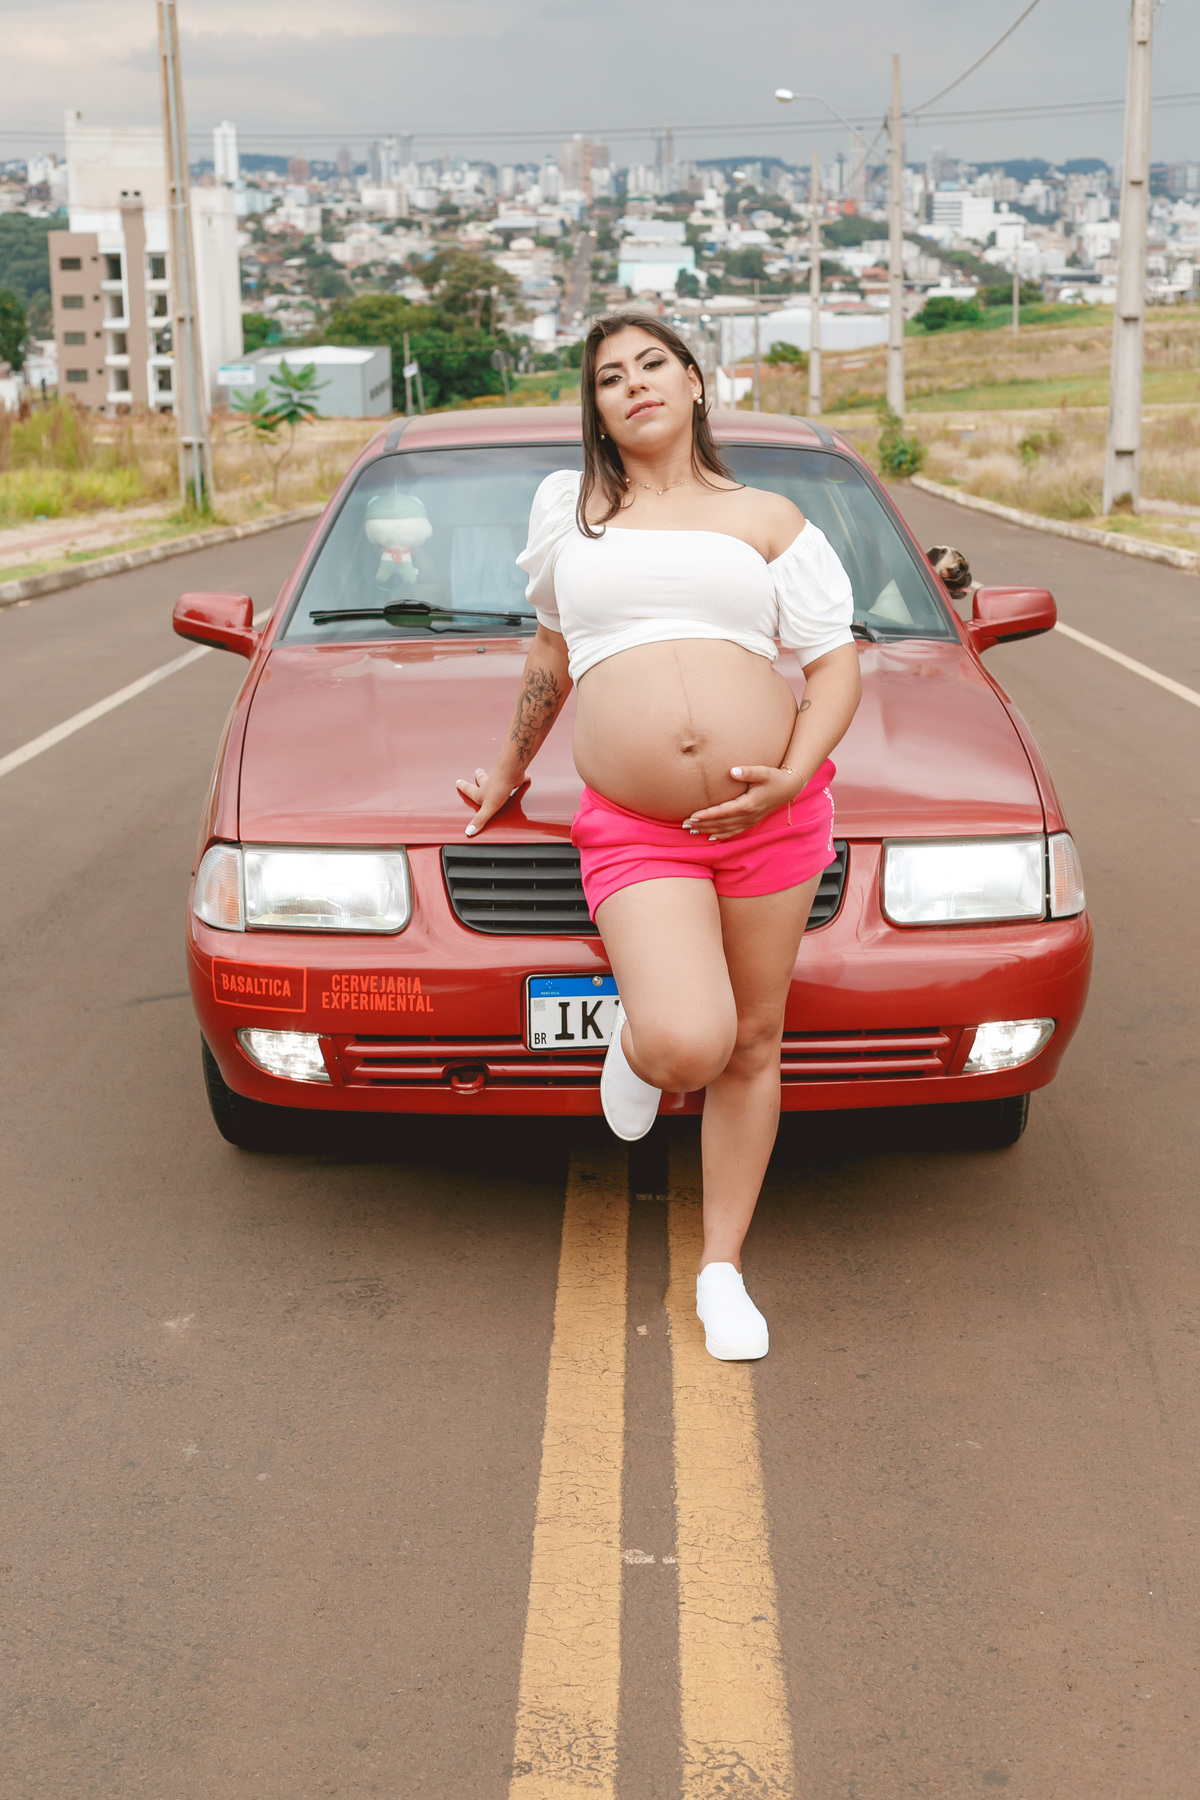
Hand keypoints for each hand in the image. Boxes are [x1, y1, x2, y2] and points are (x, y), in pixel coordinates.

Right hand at [456, 766, 524, 835]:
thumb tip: (469, 831)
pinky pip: (517, 779)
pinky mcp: (512, 778)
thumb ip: (479, 820)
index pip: (469, 790)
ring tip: (494, 774)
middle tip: (477, 772)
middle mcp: (489, 785)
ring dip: (494, 776)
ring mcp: (501, 780)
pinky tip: (527, 778)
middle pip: (481, 780)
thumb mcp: (487, 808)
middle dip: (478, 777)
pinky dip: (521, 779)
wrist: (511, 772)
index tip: (458, 782)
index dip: (463, 787)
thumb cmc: (498, 789)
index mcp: (481, 793)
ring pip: (496, 778)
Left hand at [681, 765, 804, 841]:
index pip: (722, 812)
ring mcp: (750, 821)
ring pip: (725, 829)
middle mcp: (748, 816)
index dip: (706, 815)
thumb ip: (748, 772)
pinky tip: (711, 838)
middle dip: (702, 824)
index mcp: (748, 805)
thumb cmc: (774, 777)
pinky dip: (722, 836)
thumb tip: (732, 771)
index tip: (692, 816)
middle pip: (720, 823)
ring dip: (708, 831)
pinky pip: (734, 832)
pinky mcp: (752, 822)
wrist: (789, 788)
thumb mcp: (763, 772)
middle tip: (684, 825)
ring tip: (692, 831)